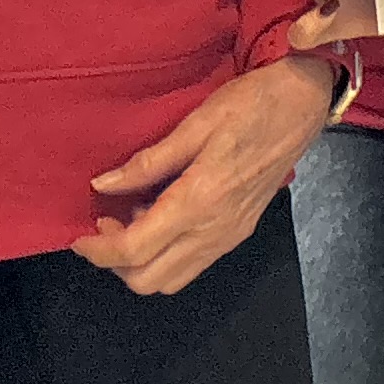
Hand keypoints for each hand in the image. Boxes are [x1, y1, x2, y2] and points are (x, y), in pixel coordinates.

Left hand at [77, 56, 338, 295]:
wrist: (304, 103)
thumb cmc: (251, 105)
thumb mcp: (195, 123)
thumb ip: (148, 162)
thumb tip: (104, 185)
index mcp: (199, 201)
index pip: (134, 251)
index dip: (97, 250)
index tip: (79, 234)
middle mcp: (215, 229)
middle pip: (147, 280)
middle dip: (115, 262)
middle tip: (107, 223)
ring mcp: (230, 235)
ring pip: (170, 280)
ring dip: (140, 262)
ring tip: (135, 219)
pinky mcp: (240, 232)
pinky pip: (192, 264)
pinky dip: (165, 255)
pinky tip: (163, 216)